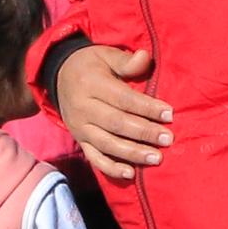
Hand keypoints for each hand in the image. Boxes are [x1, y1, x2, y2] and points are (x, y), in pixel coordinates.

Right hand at [55, 47, 173, 181]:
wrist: (59, 76)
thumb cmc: (91, 65)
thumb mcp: (105, 54)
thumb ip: (126, 60)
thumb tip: (145, 58)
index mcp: (91, 84)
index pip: (123, 99)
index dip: (147, 107)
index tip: (169, 114)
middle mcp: (83, 108)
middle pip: (117, 123)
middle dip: (144, 132)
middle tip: (168, 139)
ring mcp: (80, 127)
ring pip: (108, 143)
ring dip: (133, 153)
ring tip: (156, 158)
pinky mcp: (79, 140)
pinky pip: (94, 158)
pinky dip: (111, 168)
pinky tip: (130, 174)